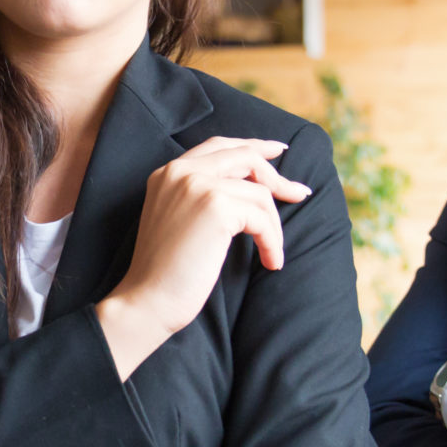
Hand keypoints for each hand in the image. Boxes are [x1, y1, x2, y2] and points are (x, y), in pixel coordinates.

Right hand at [95, 138, 308, 378]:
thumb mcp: (178, 221)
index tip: (278, 152)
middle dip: (277, 176)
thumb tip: (251, 187)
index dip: (253, 146)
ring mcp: (198, 185)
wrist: (147, 300)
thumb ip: (202, 196)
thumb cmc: (165, 273)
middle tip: (299, 194)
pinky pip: (262, 218)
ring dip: (274, 226)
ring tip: (273, 254)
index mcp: (168, 173)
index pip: (219, 146)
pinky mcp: (216, 207)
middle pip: (245, 157)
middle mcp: (181, 171)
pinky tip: (271, 262)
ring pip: (259, 192)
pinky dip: (272, 241)